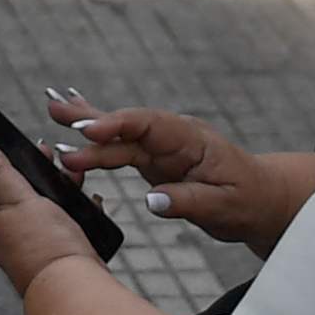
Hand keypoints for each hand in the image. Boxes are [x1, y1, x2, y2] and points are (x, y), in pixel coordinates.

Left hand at [0, 143, 99, 299]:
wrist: (76, 291)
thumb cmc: (46, 245)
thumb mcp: (19, 199)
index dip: (3, 156)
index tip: (26, 145)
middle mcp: (9, 234)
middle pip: (19, 191)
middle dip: (39, 171)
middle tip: (56, 158)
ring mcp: (33, 246)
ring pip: (46, 207)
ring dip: (62, 189)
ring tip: (78, 179)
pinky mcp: (58, 256)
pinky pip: (66, 225)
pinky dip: (77, 212)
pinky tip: (91, 206)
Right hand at [47, 93, 306, 249]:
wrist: (262, 199)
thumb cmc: (249, 201)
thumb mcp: (224, 207)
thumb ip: (188, 202)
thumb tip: (152, 202)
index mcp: (191, 139)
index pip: (149, 126)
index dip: (117, 125)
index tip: (88, 130)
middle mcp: (172, 138)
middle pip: (127, 127)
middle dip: (92, 120)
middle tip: (55, 111)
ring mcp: (162, 148)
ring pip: (119, 135)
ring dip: (87, 125)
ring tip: (53, 107)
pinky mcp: (154, 161)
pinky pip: (121, 148)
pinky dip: (97, 138)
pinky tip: (75, 124)